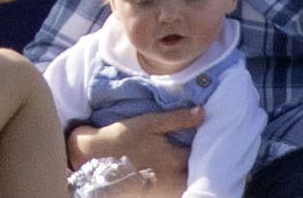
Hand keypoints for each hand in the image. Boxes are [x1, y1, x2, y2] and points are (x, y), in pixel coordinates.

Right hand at [67, 108, 202, 179]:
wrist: (98, 156)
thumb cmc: (123, 136)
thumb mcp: (149, 122)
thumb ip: (177, 118)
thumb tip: (202, 112)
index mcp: (176, 159)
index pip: (202, 153)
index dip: (204, 143)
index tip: (203, 134)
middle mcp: (174, 177)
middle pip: (196, 169)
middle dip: (198, 158)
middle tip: (192, 146)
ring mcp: (166, 187)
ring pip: (187, 179)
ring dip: (187, 169)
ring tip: (179, 157)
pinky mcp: (157, 192)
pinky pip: (175, 185)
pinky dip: (176, 177)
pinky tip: (167, 167)